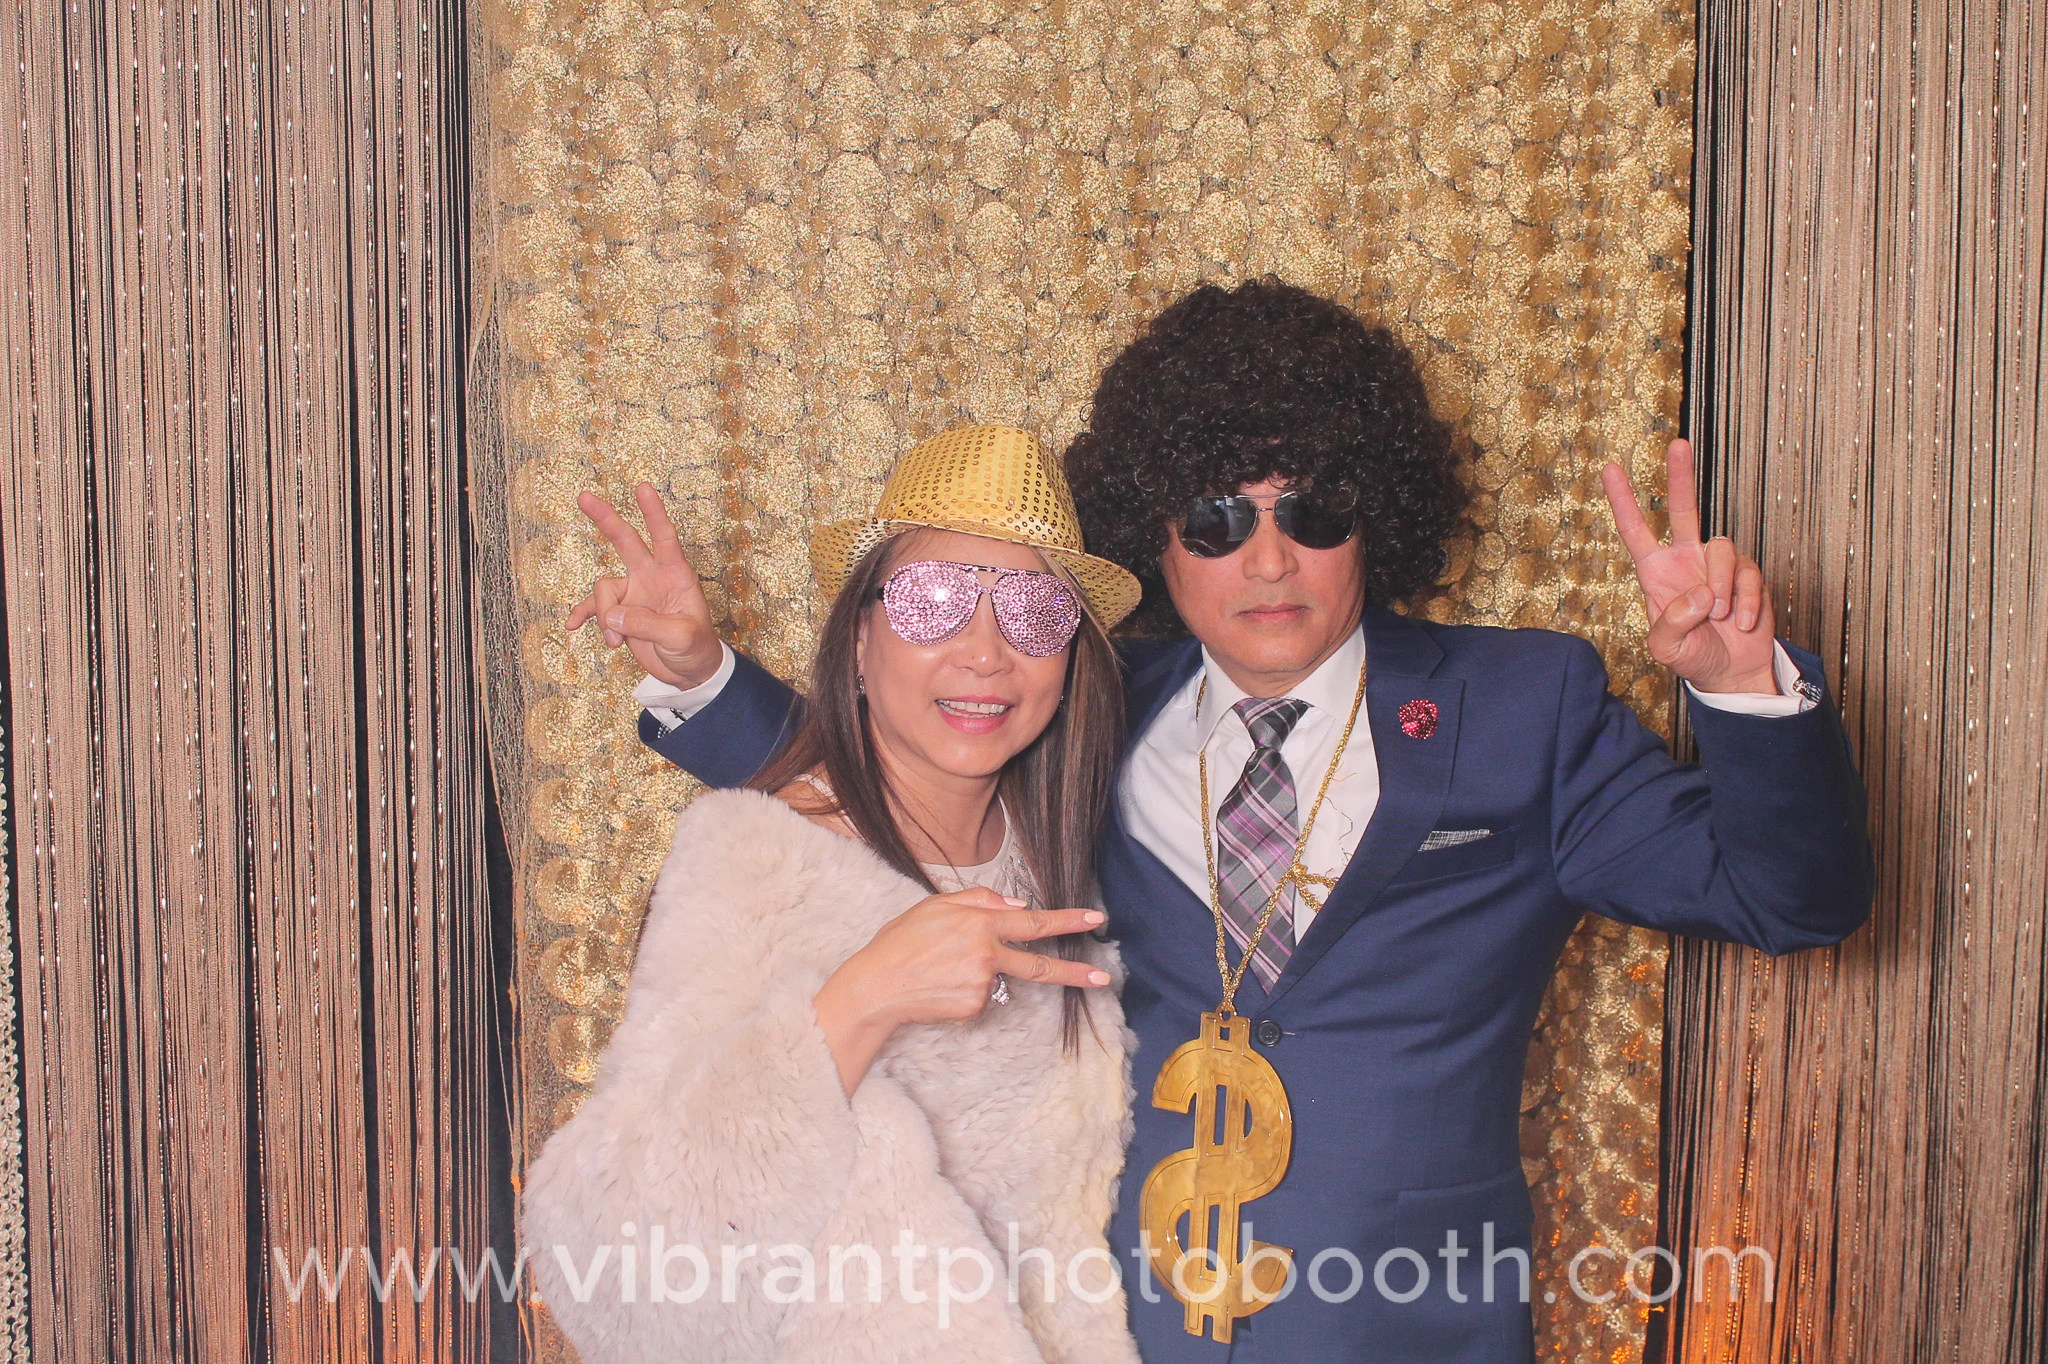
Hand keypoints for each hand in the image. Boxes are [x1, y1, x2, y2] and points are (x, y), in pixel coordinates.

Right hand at [565, 482, 723, 689]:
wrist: (689, 671)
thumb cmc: (696, 649)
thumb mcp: (681, 637)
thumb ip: (649, 625)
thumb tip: (613, 617)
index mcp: (676, 575)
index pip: (664, 537)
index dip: (653, 512)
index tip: (642, 487)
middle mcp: (652, 577)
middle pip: (626, 541)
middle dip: (605, 519)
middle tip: (584, 497)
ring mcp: (634, 593)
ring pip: (604, 590)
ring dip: (604, 617)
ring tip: (616, 642)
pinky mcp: (621, 613)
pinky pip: (594, 609)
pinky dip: (583, 616)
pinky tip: (572, 625)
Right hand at [813, 888, 1109, 1091]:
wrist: (875, 986)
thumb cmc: (901, 942)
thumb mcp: (935, 906)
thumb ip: (979, 900)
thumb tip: (1017, 906)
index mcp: (980, 923)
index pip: (1034, 921)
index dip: (1067, 920)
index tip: (1095, 919)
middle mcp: (987, 953)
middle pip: (1039, 964)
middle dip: (1075, 971)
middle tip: (1102, 976)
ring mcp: (982, 984)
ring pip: (999, 979)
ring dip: (981, 976)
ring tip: (941, 971)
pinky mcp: (973, 1008)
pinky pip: (981, 999)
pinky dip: (966, 993)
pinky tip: (941, 989)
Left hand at [1602, 439, 1778, 694]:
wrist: (1732, 672)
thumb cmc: (1693, 657)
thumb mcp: (1667, 648)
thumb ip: (1672, 622)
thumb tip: (1700, 592)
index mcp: (1657, 573)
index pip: (1635, 531)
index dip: (1622, 501)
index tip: (1609, 469)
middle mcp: (1686, 561)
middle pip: (1684, 510)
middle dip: (1680, 476)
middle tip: (1677, 445)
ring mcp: (1717, 565)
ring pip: (1722, 548)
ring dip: (1723, 587)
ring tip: (1721, 618)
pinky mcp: (1747, 574)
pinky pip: (1749, 575)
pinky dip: (1747, 602)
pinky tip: (1744, 622)